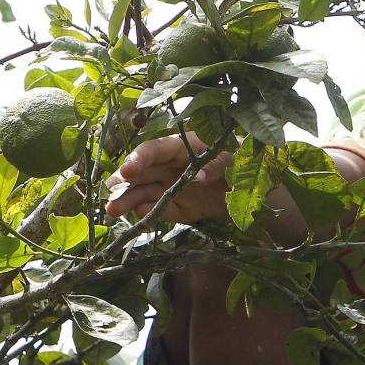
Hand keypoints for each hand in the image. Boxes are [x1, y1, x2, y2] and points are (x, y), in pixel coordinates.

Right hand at [104, 133, 230, 222]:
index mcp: (180, 147)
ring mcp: (170, 188)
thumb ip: (216, 165)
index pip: (153, 150)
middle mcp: (169, 166)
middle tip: (110, 193)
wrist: (254, 191)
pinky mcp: (177, 208)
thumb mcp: (234, 159)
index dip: (138, 159)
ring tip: (112, 211)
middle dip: (123, 182)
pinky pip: (159, 211)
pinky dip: (149, 214)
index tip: (127, 171)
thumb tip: (196, 177)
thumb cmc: (241, 163)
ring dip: (127, 200)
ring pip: (143, 193)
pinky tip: (140, 217)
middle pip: (140, 173)